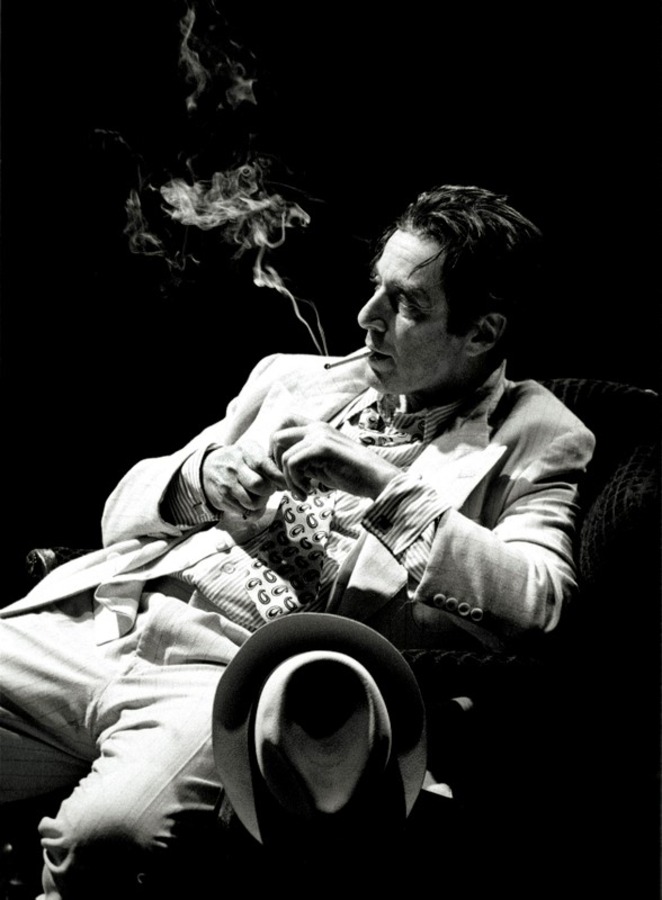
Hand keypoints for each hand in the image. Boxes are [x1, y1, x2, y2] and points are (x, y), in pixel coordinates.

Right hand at [202, 440, 285, 516]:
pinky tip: (249, 502)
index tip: (284, 484)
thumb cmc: (239, 461)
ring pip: (253, 502)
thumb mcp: (252, 452)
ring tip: (258, 496)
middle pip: (260, 485)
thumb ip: (270, 463)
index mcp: (245, 450)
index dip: (278, 477)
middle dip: (269, 491)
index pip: (264, 465)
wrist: (207, 468)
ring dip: (261, 503)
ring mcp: (227, 483)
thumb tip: (287, 483)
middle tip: (269, 489)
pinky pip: (245, 512)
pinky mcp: (223, 498)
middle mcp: (234, 465)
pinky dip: (253, 511)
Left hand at [270, 415, 398, 499]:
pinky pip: (292, 463)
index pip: (283, 422)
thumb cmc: (353, 475)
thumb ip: (305, 460)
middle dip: (274, 463)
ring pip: (284, 456)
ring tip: (303, 493)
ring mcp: (319, 436)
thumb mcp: (323, 464)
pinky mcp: (323, 448)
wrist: (378, 479)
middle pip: (276, 437)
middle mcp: (317, 427)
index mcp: (317, 428)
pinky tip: (308, 492)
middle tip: (287, 482)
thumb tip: (283, 468)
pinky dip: (295, 482)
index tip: (282, 468)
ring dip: (288, 480)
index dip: (275, 445)